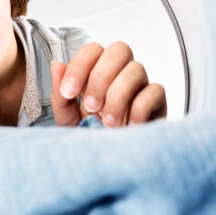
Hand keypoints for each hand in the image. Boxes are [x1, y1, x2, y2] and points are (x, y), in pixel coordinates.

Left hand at [50, 41, 166, 126]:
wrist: (109, 165)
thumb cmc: (90, 137)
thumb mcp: (68, 119)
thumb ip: (61, 94)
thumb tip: (57, 65)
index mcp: (98, 72)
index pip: (93, 50)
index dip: (80, 66)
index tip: (68, 92)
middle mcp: (121, 73)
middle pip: (120, 49)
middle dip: (101, 77)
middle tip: (91, 106)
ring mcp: (141, 86)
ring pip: (136, 69)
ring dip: (118, 96)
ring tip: (108, 123)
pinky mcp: (158, 102)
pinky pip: (155, 91)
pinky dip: (139, 109)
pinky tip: (128, 127)